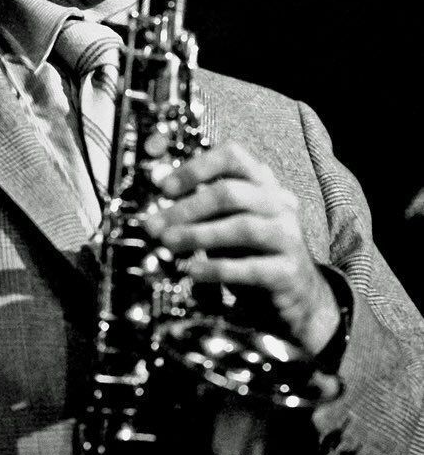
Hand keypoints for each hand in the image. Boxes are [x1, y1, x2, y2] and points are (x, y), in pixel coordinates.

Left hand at [146, 141, 339, 355]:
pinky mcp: (289, 271)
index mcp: (263, 185)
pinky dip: (217, 268)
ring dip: (198, 235)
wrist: (297, 298)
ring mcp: (289, 237)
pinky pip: (251, 267)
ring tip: (168, 245)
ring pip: (242, 226)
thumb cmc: (254, 256)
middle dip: (187, 208)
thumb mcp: (229, 227)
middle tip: (156, 225)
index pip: (233, 156)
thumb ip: (203, 214)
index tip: (165, 188)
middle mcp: (279, 204)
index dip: (196, 167)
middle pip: (231, 193)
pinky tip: (193, 272)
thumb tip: (157, 214)